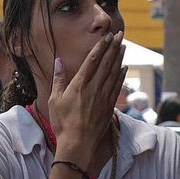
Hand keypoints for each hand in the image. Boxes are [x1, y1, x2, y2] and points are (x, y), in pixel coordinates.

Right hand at [51, 30, 127, 162]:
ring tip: (123, 46)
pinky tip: (124, 68)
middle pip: (106, 63)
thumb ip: (59, 79)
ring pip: (114, 73)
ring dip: (119, 58)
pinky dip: (121, 75)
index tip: (107, 36)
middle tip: (119, 35)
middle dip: (113, 47)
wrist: (77, 144)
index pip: (93, 60)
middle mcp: (94, 88)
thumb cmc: (63, 123)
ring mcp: (103, 97)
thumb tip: (58, 61)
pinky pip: (117, 86)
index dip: (101, 46)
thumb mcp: (55, 99)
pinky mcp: (109, 106)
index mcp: (80, 84)